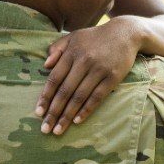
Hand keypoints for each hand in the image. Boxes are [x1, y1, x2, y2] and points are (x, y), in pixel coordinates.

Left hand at [35, 20, 139, 135]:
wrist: (125, 33)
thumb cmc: (95, 37)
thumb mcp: (73, 37)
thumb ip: (57, 48)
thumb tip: (45, 65)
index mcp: (71, 52)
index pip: (54, 78)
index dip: (45, 97)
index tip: (38, 112)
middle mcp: (84, 62)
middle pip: (65, 91)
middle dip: (54, 112)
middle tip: (45, 129)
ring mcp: (99, 70)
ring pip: (80, 97)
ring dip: (67, 115)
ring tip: (59, 130)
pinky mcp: (113, 77)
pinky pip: (97, 97)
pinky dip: (86, 110)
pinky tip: (77, 121)